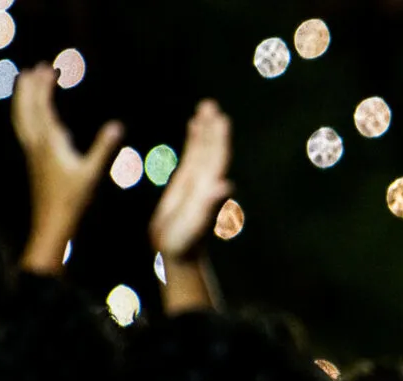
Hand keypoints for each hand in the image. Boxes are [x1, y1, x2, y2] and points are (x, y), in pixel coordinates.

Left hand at [12, 63, 121, 271]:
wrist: (52, 223)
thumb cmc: (73, 200)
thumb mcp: (93, 173)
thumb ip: (104, 148)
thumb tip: (118, 125)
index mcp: (48, 143)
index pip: (41, 107)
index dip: (43, 86)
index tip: (48, 68)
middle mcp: (36, 144)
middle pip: (25, 108)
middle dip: (29, 87)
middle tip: (35, 68)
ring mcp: (32, 152)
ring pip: (21, 118)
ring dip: (22, 99)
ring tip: (25, 84)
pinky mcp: (34, 161)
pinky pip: (24, 130)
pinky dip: (25, 116)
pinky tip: (33, 118)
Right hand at [150, 100, 232, 260]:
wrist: (175, 253)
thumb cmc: (184, 243)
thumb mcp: (195, 223)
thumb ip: (210, 205)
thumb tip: (227, 185)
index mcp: (209, 189)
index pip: (217, 159)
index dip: (220, 140)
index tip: (221, 120)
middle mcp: (206, 182)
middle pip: (212, 149)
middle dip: (212, 128)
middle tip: (211, 105)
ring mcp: (198, 181)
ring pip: (203, 149)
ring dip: (205, 129)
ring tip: (206, 107)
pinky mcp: (186, 183)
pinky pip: (192, 156)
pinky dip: (194, 140)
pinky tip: (194, 125)